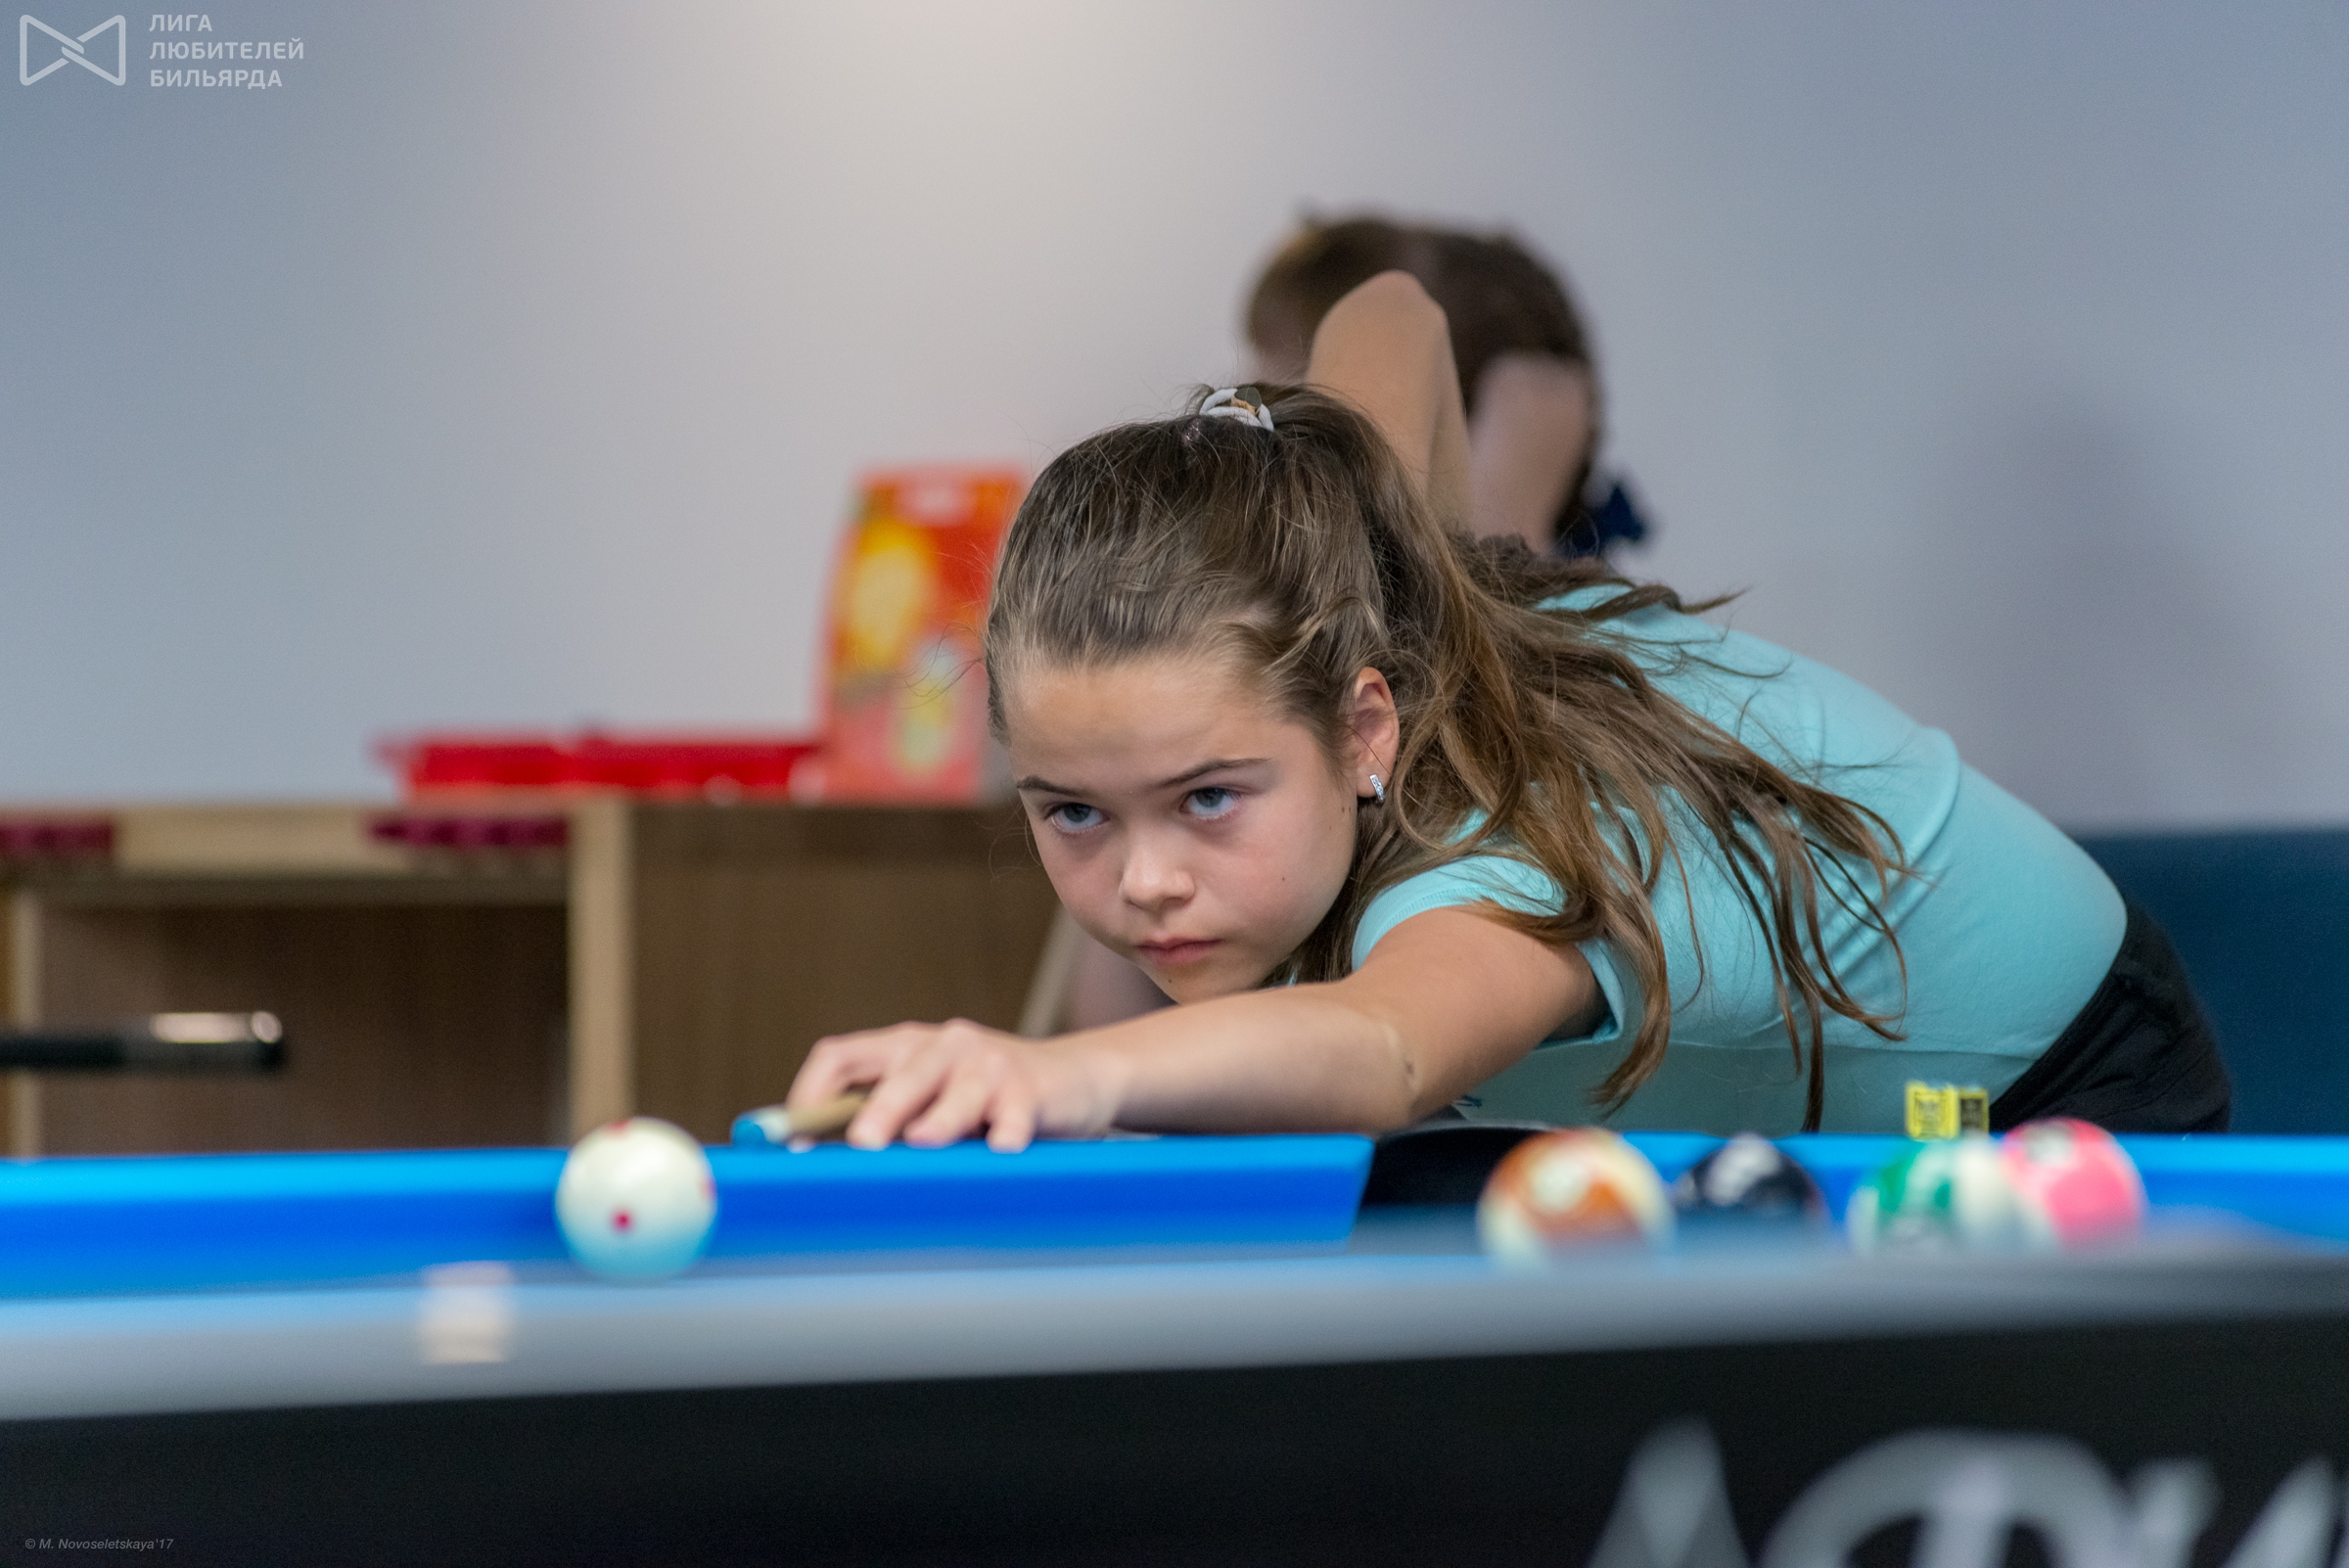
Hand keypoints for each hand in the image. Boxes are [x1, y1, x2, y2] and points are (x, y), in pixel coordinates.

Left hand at [786, 1020, 1120, 1151]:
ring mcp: (989, 1064)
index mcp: (905, 1047)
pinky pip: (1014, 1114)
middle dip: (878, 1112)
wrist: (1076, 1079)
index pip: (840, 1058)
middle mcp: (943, 1045)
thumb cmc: (986, 1099)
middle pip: (900, 1075)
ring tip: (924, 1142)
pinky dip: (1007, 1133)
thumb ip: (886, 1120)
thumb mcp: (931, 1099)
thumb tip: (814, 1166)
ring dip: (939, 1121)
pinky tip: (1002, 1151)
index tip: (793, 1144)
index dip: (809, 1098)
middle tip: (862, 1145)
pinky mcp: (1031, 1087)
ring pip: (956, 1095)